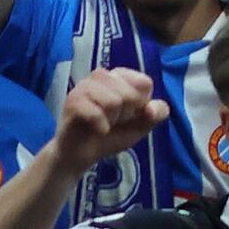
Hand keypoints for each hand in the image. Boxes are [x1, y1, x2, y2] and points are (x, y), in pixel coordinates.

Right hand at [51, 66, 165, 170]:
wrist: (82, 154)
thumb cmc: (113, 134)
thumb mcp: (143, 124)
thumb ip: (157, 113)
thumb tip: (150, 108)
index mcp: (120, 75)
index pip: (144, 83)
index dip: (141, 104)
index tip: (129, 113)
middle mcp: (102, 75)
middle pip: (130, 94)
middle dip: (125, 114)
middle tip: (113, 120)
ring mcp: (84, 86)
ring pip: (113, 102)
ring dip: (112, 120)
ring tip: (103, 122)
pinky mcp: (72, 101)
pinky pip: (96, 114)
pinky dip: (100, 127)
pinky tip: (96, 129)